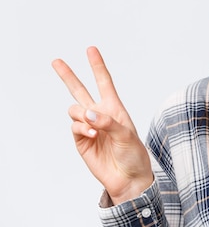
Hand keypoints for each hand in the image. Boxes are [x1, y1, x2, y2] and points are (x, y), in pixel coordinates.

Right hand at [52, 46, 152, 204]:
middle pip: (80, 91)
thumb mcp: (127, 135)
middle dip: (68, 76)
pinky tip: (91, 134)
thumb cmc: (133, 154)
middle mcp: (100, 114)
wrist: (128, 177)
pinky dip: (81, 128)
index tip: (91, 49)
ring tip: (93, 127)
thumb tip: (88, 113)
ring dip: (81, 115)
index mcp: (114, 108)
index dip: (97, 66)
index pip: (104, 82)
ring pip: (74, 109)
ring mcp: (89, 127)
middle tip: (56, 61)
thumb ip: (108, 122)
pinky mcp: (81, 140)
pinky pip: (74, 127)